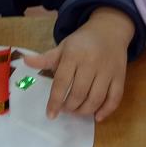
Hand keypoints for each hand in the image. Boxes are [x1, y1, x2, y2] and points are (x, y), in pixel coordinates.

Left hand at [25, 7, 134, 121]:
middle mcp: (91, 63)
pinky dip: (106, 110)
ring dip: (85, 111)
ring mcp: (107, 70)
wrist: (109, 30)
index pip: (62, 82)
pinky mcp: (120, 76)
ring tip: (77, 111)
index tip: (51, 114)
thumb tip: (25, 61)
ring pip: (96, 98)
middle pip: (79, 93)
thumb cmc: (82, 42)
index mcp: (74, 55)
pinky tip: (97, 116)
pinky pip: (115, 98)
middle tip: (65, 109)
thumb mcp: (63, 47)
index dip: (55, 101)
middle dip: (70, 107)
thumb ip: (45, 58)